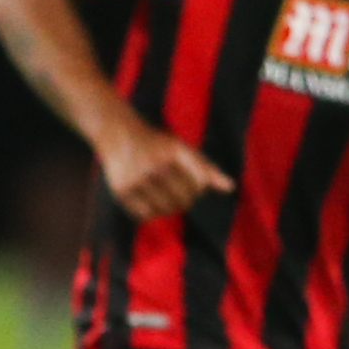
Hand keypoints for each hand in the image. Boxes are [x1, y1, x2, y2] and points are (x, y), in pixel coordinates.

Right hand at [95, 113, 233, 219]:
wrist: (118, 134)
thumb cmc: (157, 145)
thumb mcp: (182, 149)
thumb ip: (207, 168)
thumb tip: (230, 188)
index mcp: (174, 150)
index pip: (200, 182)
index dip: (199, 187)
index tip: (191, 182)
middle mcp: (155, 163)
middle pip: (184, 200)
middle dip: (185, 199)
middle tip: (177, 192)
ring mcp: (138, 178)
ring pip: (165, 210)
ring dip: (169, 208)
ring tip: (164, 196)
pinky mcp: (122, 190)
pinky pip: (145, 214)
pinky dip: (151, 212)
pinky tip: (149, 200)